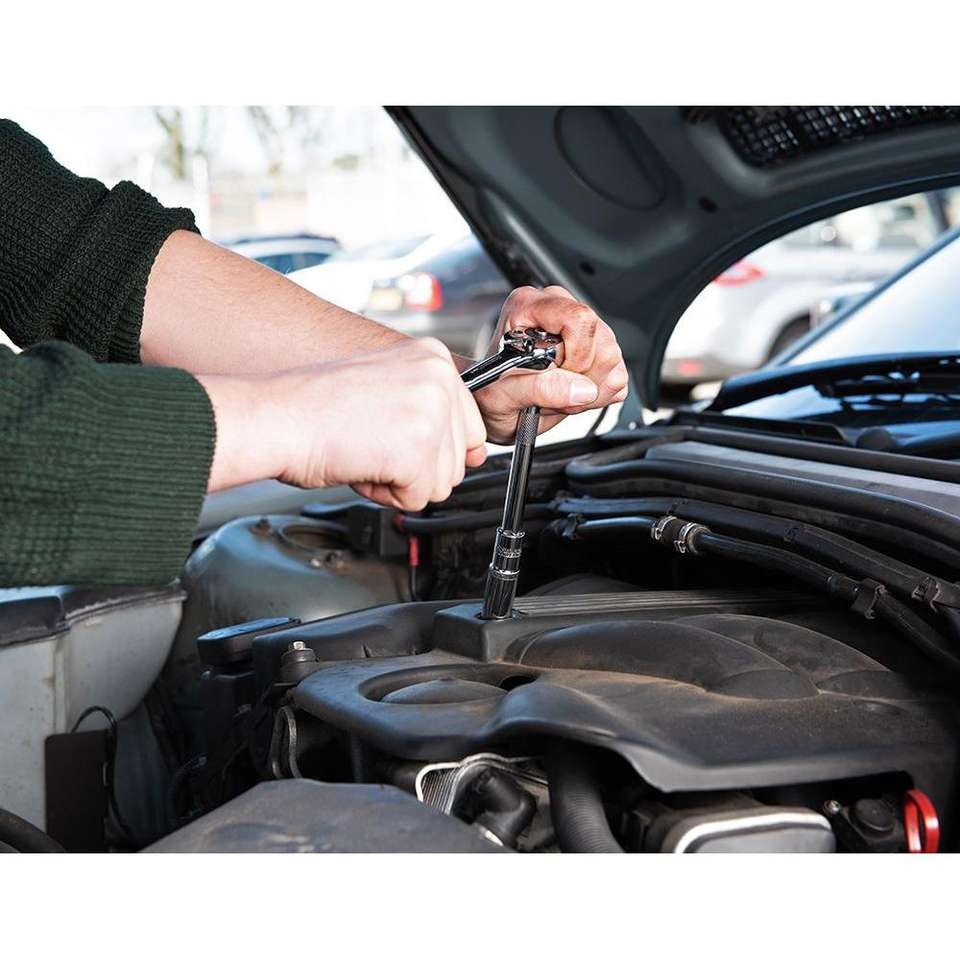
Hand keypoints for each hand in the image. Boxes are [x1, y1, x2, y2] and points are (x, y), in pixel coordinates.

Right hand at [200, 338, 486, 509]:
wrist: (275, 417)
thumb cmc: (314, 406)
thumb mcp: (388, 390)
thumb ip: (434, 413)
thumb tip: (477, 453)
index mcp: (433, 357)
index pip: (470, 425)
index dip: (429, 446)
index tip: (393, 435)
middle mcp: (439, 379)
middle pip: (459, 458)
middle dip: (416, 465)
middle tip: (371, 442)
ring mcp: (431, 413)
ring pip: (443, 482)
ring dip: (402, 480)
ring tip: (366, 451)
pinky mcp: (416, 450)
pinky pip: (418, 498)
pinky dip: (386, 495)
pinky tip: (361, 465)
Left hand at [472, 286, 628, 443]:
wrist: (493, 407)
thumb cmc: (490, 393)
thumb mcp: (502, 396)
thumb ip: (540, 388)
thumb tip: (582, 389)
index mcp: (530, 306)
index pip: (580, 319)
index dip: (576, 355)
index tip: (555, 375)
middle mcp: (558, 309)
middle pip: (603, 341)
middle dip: (580, 377)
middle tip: (551, 391)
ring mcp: (581, 329)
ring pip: (613, 359)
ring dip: (587, 389)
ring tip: (556, 393)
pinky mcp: (597, 351)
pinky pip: (618, 376)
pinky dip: (596, 395)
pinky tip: (569, 393)